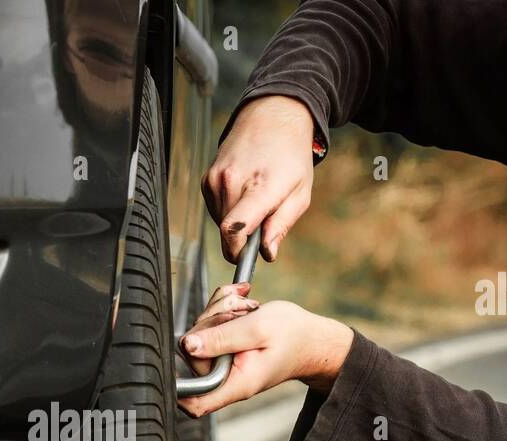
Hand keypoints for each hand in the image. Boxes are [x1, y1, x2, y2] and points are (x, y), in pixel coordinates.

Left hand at [178, 295, 353, 417]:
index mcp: (236, 383)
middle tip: (238, 309)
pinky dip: (221, 308)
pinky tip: (241, 301)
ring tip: (246, 306)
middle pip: (193, 352)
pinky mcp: (222, 350)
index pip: (195, 403)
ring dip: (218, 310)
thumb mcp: (258, 329)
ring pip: (199, 334)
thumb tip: (187, 345)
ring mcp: (223, 364)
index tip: (174, 364)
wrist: (311, 337)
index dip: (177, 391)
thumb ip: (222, 338)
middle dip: (210, 321)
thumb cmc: (293, 335)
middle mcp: (226, 378)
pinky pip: (208, 327)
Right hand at [202, 95, 316, 264]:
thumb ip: (282, 225)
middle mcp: (231, 181)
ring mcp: (215, 179)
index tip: (245, 258)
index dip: (237, 252)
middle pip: (227, 232)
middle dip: (244, 238)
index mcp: (259, 186)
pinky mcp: (206, 179)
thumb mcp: (300, 193)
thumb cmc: (291, 157)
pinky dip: (229, 210)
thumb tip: (266, 253)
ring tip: (256, 200)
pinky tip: (243, 192)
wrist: (271, 117)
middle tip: (264, 221)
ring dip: (237, 223)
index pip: (234, 229)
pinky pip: (215, 210)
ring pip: (220, 223)